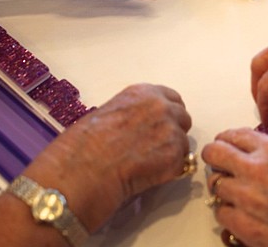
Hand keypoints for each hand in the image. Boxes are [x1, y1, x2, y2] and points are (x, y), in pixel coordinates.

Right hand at [27, 84, 192, 231]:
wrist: (84, 168)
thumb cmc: (85, 142)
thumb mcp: (109, 112)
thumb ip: (133, 112)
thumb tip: (141, 125)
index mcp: (144, 93)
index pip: (172, 98)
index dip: (168, 113)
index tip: (162, 124)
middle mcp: (161, 107)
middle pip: (182, 117)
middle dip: (173, 131)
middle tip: (155, 146)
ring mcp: (171, 131)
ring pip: (182, 142)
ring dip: (170, 152)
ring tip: (146, 164)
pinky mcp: (175, 156)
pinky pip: (180, 164)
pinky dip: (169, 171)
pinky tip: (148, 174)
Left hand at [202, 128, 267, 246]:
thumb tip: (259, 154)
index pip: (234, 134)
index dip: (226, 141)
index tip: (224, 146)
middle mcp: (257, 168)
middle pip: (214, 152)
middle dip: (214, 159)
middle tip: (219, 168)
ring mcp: (245, 195)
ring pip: (215, 184)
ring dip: (222, 190)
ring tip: (236, 197)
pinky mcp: (239, 221)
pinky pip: (220, 212)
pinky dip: (228, 215)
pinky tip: (241, 217)